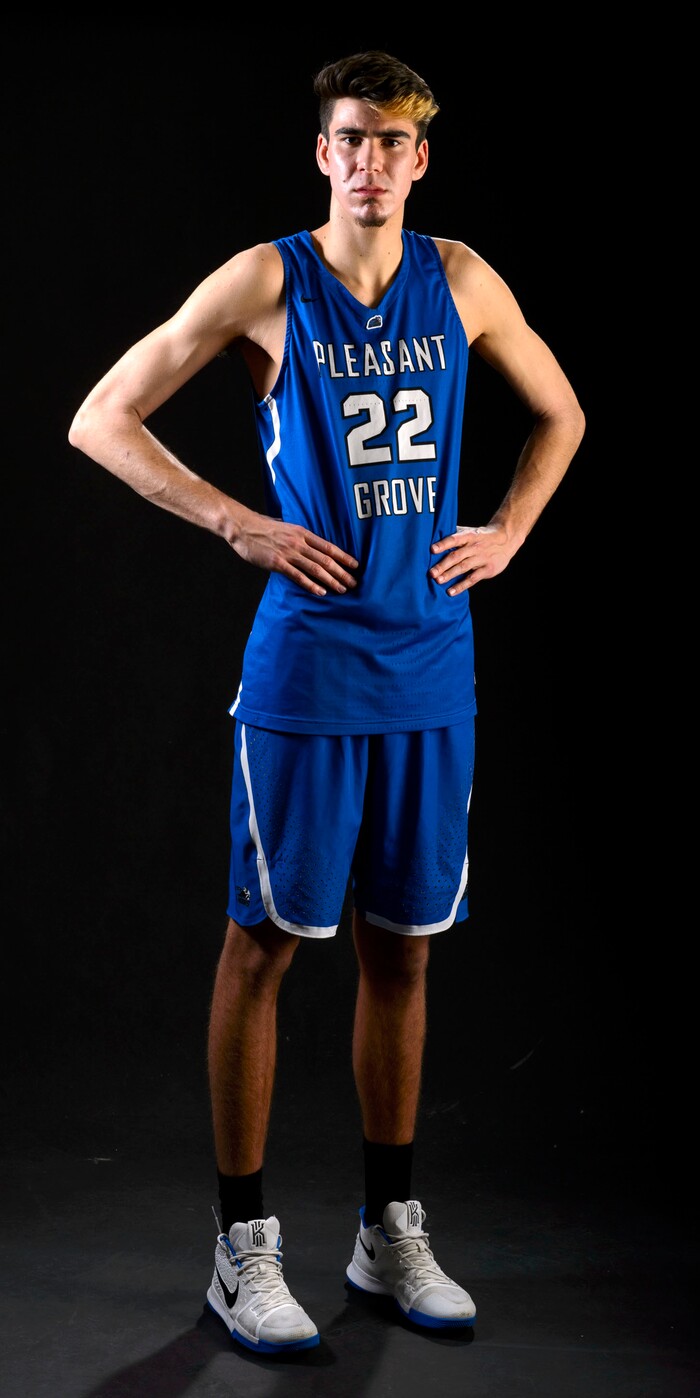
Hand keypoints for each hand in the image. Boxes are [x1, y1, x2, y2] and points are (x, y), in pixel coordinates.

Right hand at [231, 508, 358, 595]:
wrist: (242, 527)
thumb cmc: (262, 528)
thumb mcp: (285, 527)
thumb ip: (298, 536)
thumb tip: (309, 543)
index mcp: (302, 532)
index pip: (328, 546)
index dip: (344, 557)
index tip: (355, 565)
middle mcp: (298, 542)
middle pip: (326, 559)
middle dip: (342, 572)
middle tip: (353, 583)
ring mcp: (288, 553)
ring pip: (315, 568)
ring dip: (331, 580)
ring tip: (342, 589)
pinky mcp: (277, 563)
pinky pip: (298, 576)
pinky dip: (311, 585)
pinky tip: (321, 592)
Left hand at [429, 524, 514, 593]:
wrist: (506, 539)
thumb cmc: (482, 536)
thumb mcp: (471, 531)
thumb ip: (455, 535)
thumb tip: (434, 535)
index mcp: (469, 536)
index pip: (455, 539)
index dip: (443, 544)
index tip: (432, 549)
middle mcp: (475, 547)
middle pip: (457, 556)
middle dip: (443, 565)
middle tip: (431, 573)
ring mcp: (482, 558)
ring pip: (463, 567)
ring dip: (450, 575)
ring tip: (438, 581)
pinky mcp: (487, 569)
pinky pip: (472, 579)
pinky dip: (461, 586)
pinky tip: (451, 591)